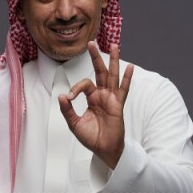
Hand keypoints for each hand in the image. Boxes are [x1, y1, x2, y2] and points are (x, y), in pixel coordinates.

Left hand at [58, 41, 133, 169]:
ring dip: (113, 61)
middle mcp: (102, 95)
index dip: (76, 88)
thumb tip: (62, 96)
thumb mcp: (75, 124)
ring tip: (114, 46)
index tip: (70, 98)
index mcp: (92, 98)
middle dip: (95, 57)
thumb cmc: (92, 137)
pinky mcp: (118, 105)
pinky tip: (130, 67)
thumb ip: (68, 110)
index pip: (84, 85)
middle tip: (90, 43)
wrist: (103, 149)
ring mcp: (111, 99)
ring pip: (112, 76)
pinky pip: (123, 90)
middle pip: (99, 72)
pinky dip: (127, 79)